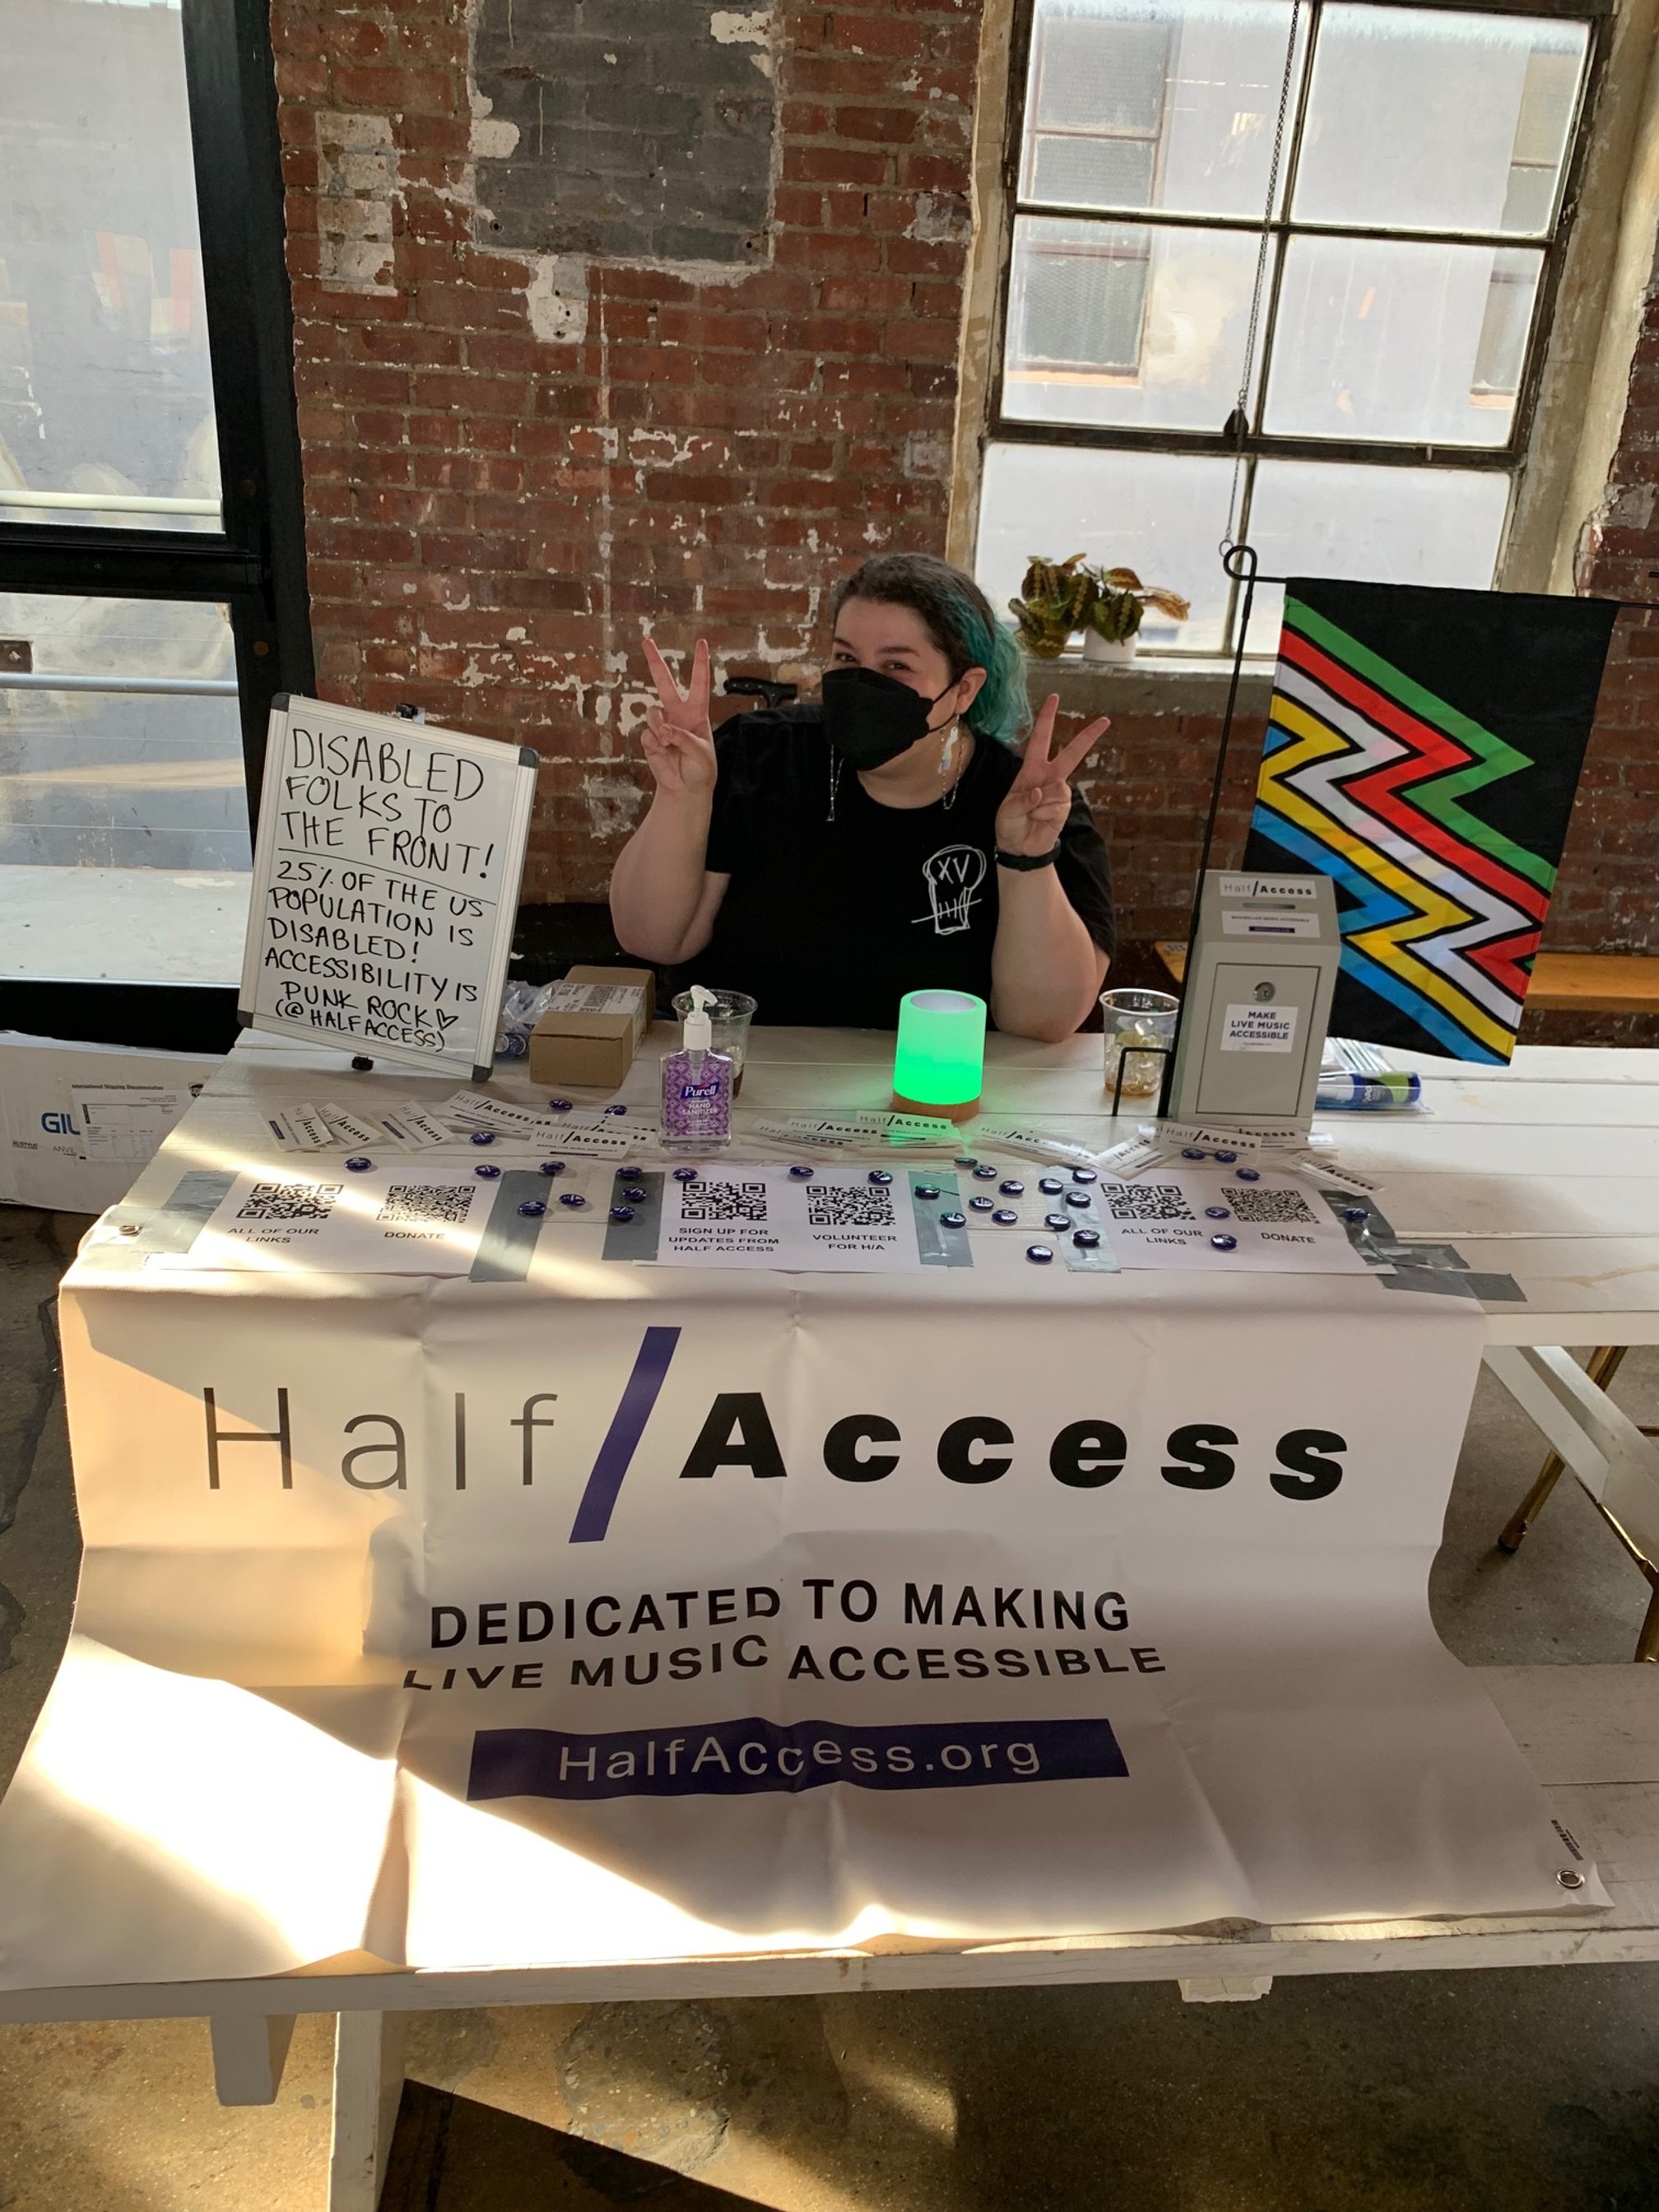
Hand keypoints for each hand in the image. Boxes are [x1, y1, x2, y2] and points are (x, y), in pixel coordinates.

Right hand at [639, 635, 716, 797]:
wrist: (686, 790)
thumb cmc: (701, 770)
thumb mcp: (701, 754)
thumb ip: (684, 738)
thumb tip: (664, 729)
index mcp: (697, 713)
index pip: (699, 684)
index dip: (700, 663)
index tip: (701, 643)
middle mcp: (678, 714)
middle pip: (664, 683)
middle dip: (655, 661)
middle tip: (646, 640)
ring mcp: (663, 725)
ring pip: (653, 713)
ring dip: (659, 728)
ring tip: (669, 744)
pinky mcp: (650, 739)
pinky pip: (647, 734)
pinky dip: (654, 744)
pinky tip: (663, 753)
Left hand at [994, 695, 1106, 858]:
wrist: (1018, 847)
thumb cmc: (1009, 824)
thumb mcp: (1007, 810)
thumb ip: (1022, 800)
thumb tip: (1041, 793)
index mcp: (1032, 769)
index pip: (1041, 738)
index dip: (1047, 718)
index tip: (1055, 698)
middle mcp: (1049, 776)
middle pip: (1072, 754)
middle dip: (1088, 737)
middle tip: (1105, 720)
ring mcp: (1059, 793)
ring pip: (1057, 789)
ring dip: (1039, 805)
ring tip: (1030, 815)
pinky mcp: (1064, 809)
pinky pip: (1057, 806)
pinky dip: (1044, 815)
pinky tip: (1039, 821)